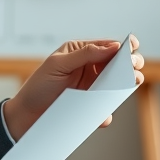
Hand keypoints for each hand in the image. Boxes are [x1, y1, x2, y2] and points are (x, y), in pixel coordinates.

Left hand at [2, 35, 143, 140]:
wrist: (27, 114)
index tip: (132, 47)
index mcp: (82, 52)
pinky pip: (107, 108)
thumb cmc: (38, 85)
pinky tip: (102, 113)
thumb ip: (84, 54)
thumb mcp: (58, 64)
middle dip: (130, 64)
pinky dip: (107, 110)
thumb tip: (112, 46)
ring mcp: (93, 88)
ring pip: (118, 85)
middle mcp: (91, 68)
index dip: (123, 45)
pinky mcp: (93, 106)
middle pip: (119, 64)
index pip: (108, 46)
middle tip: (132, 67)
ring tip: (128, 84)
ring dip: (126, 85)